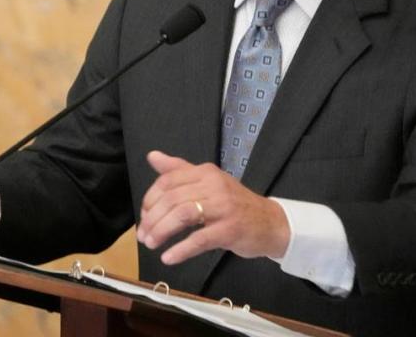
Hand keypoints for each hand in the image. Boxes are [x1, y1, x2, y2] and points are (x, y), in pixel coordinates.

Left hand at [136, 150, 289, 264]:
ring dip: (162, 232)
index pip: (168, 181)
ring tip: (151, 244)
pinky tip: (169, 258)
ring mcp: (224, 207)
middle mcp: (214, 185)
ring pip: (182, 215)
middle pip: (172, 199)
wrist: (271, 223)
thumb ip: (179, 170)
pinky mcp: (230, 229)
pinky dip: (181, 250)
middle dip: (152, 219)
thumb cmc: (236, 204)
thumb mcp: (208, 182)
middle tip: (144, 236)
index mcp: (206, 172)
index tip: (144, 216)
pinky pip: (200, 239)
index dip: (150, 200)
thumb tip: (152, 156)